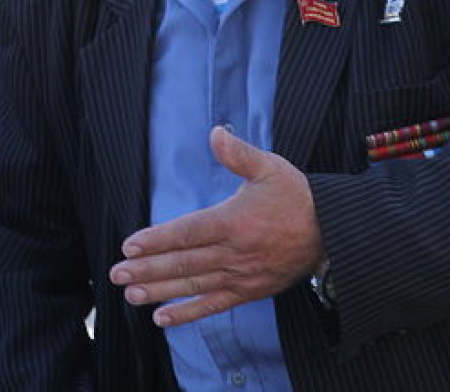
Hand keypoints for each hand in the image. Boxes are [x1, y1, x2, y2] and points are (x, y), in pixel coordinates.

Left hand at [108, 126, 323, 327]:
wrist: (332, 233)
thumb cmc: (296, 196)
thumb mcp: (269, 167)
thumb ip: (239, 154)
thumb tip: (216, 131)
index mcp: (235, 221)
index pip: (188, 232)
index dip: (158, 240)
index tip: (130, 246)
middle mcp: (235, 253)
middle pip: (184, 262)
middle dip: (148, 269)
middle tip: (117, 274)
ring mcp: (241, 276)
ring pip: (194, 285)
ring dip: (160, 291)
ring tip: (131, 294)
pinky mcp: (248, 292)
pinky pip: (214, 305)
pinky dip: (187, 313)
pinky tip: (162, 317)